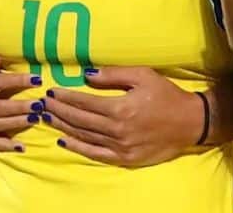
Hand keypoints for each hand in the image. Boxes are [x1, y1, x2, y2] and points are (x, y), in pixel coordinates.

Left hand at [43, 66, 202, 166]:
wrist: (190, 122)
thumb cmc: (167, 95)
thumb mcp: (143, 76)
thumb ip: (113, 75)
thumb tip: (87, 75)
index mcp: (121, 108)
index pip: (84, 103)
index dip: (65, 97)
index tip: (51, 91)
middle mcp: (117, 129)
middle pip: (80, 120)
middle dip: (59, 110)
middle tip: (43, 104)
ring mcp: (120, 146)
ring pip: (84, 136)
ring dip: (63, 126)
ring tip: (48, 118)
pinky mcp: (125, 158)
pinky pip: (95, 153)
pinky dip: (78, 147)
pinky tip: (64, 140)